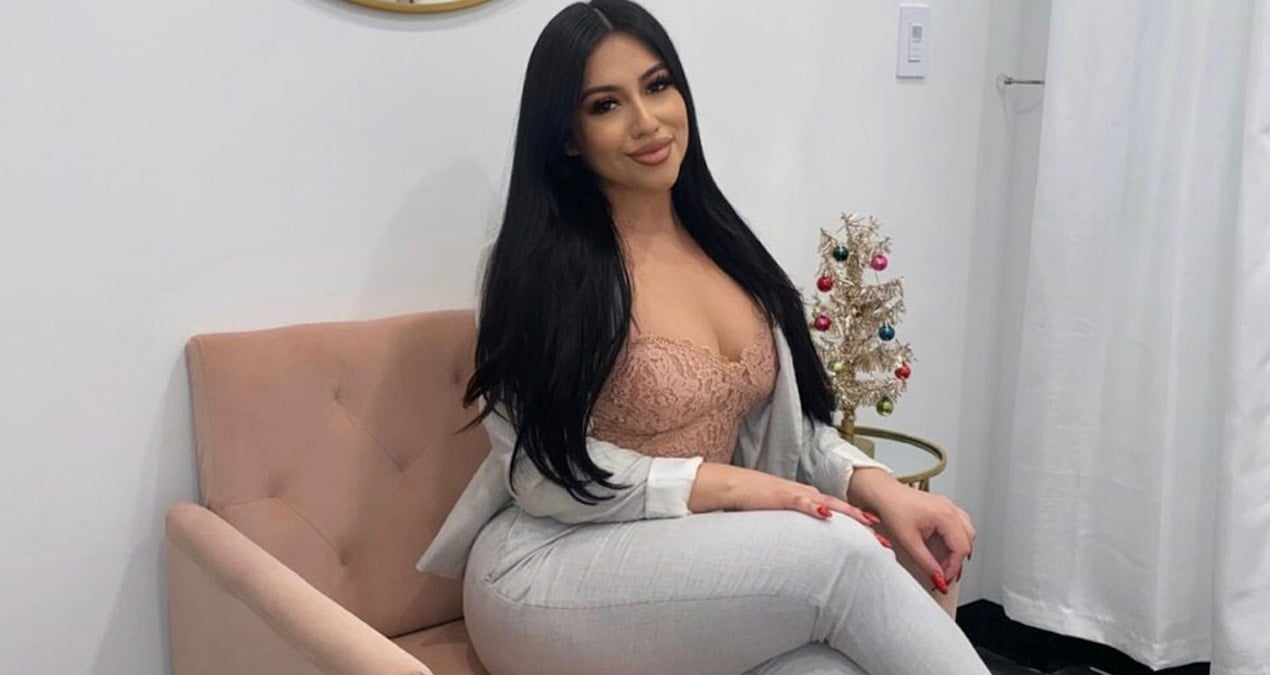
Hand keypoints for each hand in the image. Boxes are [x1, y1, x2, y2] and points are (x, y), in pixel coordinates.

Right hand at [728, 466, 878, 528]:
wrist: (733, 485)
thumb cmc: (753, 500)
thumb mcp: (780, 517)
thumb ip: (796, 525)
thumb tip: (808, 544)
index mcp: (807, 500)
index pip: (838, 513)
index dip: (859, 524)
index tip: (878, 536)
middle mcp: (806, 494)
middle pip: (841, 509)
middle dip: (863, 523)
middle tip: (884, 539)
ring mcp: (795, 494)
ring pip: (828, 504)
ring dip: (848, 514)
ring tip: (867, 524)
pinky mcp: (781, 496)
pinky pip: (801, 501)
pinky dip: (815, 507)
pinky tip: (826, 513)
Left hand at [849, 468, 975, 592]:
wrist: (884, 494)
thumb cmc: (893, 509)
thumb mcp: (908, 541)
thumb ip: (926, 562)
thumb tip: (937, 577)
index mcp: (945, 516)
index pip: (960, 548)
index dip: (953, 567)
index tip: (944, 578)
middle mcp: (951, 509)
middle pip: (967, 541)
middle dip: (957, 560)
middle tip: (944, 573)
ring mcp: (949, 506)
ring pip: (967, 532)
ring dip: (960, 549)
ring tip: (946, 562)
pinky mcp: (945, 507)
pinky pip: (961, 524)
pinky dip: (957, 538)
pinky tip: (946, 546)